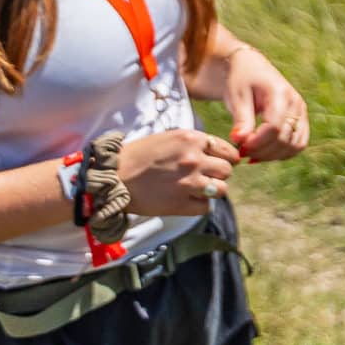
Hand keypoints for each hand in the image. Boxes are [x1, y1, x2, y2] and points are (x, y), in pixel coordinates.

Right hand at [119, 127, 239, 214]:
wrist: (116, 176)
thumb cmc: (140, 155)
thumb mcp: (170, 138)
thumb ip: (194, 143)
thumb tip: (216, 152)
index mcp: (191, 139)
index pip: (227, 150)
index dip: (227, 158)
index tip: (224, 162)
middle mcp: (194, 160)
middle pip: (227, 170)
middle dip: (220, 174)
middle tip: (208, 176)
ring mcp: (189, 183)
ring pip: (221, 190)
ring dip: (213, 190)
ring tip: (200, 189)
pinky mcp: (181, 204)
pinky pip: (205, 207)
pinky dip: (200, 205)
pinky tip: (188, 200)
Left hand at [222, 46, 310, 162]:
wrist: (250, 68)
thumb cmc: (241, 80)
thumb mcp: (237, 96)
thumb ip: (241, 119)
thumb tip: (238, 140)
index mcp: (280, 92)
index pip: (274, 127)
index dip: (257, 143)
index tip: (239, 147)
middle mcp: (296, 102)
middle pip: (285, 139)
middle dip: (262, 151)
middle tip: (242, 152)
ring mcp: (301, 111)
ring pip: (294, 146)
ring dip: (272, 156)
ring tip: (252, 154)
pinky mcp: (301, 120)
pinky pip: (298, 144)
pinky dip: (282, 154)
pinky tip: (263, 153)